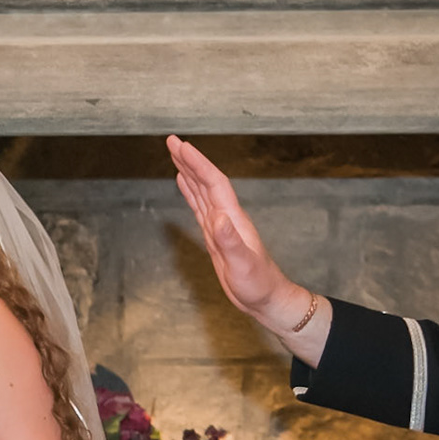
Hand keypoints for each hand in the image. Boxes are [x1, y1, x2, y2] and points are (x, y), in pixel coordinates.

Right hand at [167, 135, 303, 325]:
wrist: (266, 298)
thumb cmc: (258, 284)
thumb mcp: (243, 265)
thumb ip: (230, 241)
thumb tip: (217, 218)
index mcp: (232, 219)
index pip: (214, 184)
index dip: (199, 164)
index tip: (182, 147)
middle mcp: (226, 217)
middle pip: (206, 181)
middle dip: (190, 160)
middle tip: (172, 141)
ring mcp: (220, 225)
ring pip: (202, 191)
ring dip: (189, 172)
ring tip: (175, 155)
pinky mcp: (215, 235)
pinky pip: (199, 207)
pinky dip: (190, 192)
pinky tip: (184, 183)